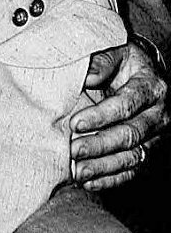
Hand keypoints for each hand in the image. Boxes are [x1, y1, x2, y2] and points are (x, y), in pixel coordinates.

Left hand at [70, 41, 168, 189]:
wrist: (145, 71)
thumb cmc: (125, 60)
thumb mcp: (115, 50)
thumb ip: (101, 61)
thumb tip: (87, 77)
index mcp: (152, 87)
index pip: (126, 105)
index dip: (100, 115)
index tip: (75, 123)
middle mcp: (159, 114)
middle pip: (130, 134)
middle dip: (99, 144)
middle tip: (73, 150)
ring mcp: (157, 136)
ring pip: (133, 156)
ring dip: (104, 166)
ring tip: (78, 171)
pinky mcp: (150, 150)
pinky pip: (133, 169)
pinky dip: (111, 178)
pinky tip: (89, 182)